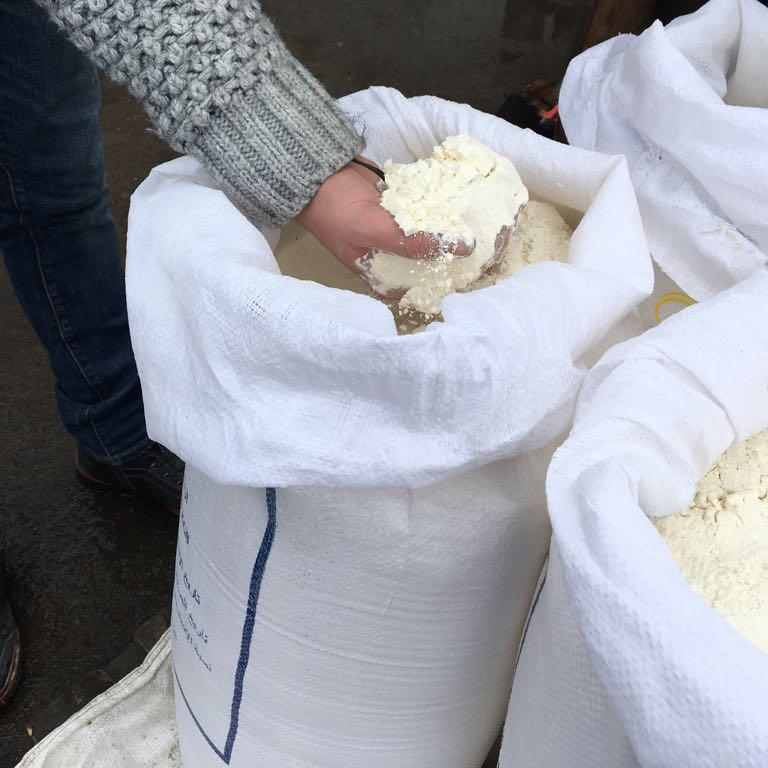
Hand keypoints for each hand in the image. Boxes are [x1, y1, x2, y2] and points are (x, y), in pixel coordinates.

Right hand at [296, 157, 472, 290]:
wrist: (318, 172)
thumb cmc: (336, 209)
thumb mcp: (374, 230)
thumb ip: (413, 243)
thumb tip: (462, 249)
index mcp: (383, 277)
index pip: (425, 286)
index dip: (450, 277)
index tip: (474, 264)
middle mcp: (394, 260)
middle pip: (434, 260)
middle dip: (455, 249)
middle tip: (484, 237)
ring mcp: (400, 234)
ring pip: (434, 234)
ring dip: (452, 225)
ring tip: (477, 216)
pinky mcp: (404, 211)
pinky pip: (429, 212)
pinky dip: (442, 205)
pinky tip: (460, 197)